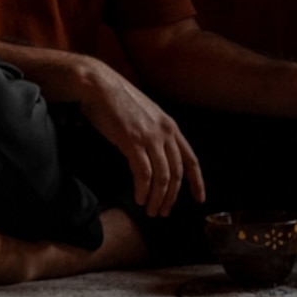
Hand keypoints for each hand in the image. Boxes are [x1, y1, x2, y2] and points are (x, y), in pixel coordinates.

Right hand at [68, 58, 204, 217]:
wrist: (97, 85)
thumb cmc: (114, 100)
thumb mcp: (143, 115)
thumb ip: (152, 133)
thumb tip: (151, 153)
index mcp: (170, 126)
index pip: (190, 159)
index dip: (196, 181)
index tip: (199, 198)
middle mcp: (165, 133)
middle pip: (176, 173)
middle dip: (171, 197)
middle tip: (163, 211)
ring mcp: (150, 137)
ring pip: (162, 177)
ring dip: (157, 198)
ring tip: (150, 210)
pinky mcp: (132, 142)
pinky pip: (143, 173)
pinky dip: (142, 190)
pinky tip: (138, 198)